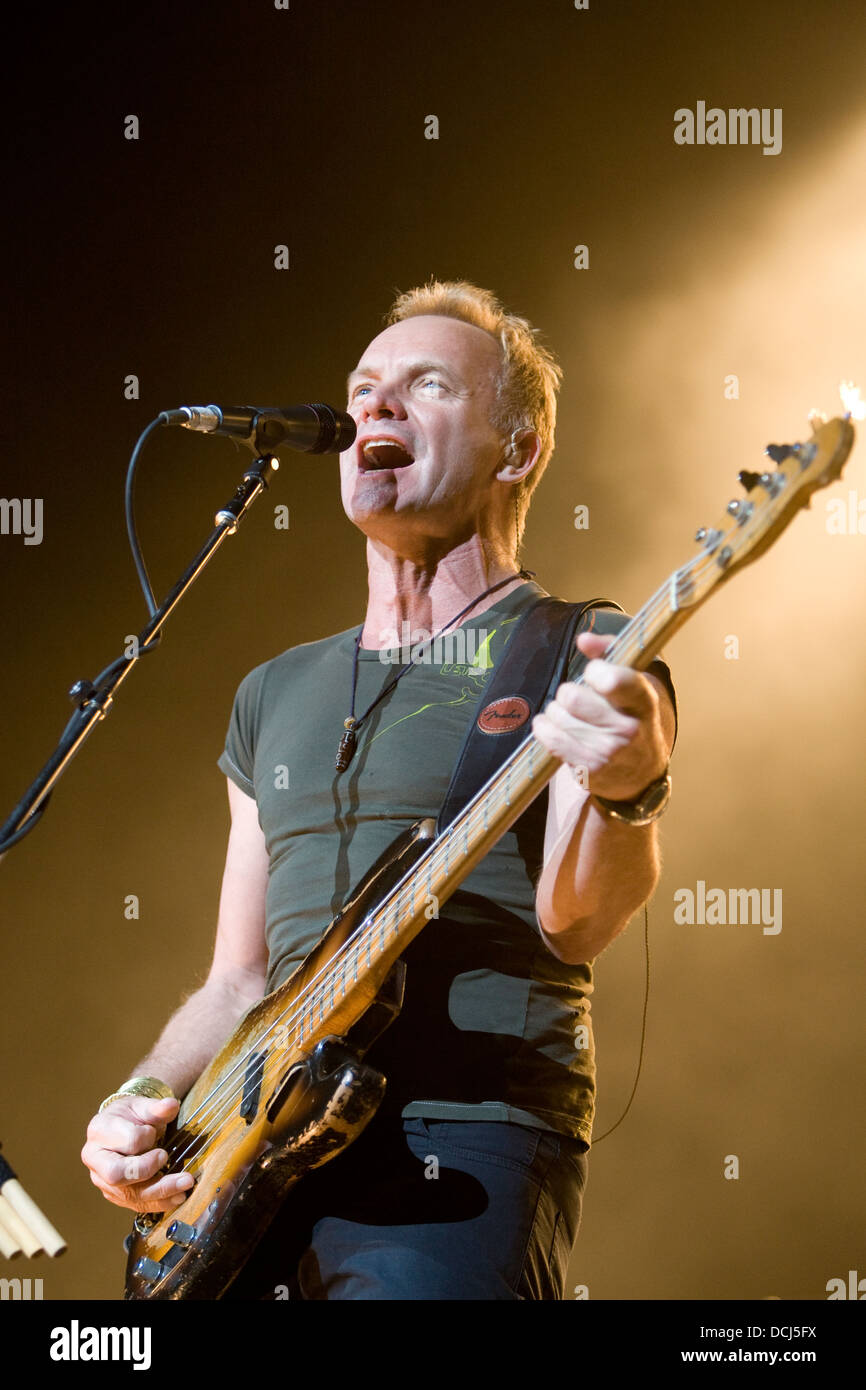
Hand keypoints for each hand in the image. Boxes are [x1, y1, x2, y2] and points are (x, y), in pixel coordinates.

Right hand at [81, 1095, 193, 1213]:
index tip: (154, 1132)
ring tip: (185, 1184)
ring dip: (161, 1192)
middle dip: (147, 1170)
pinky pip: (137, 1205)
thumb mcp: (142, 1106)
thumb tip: (171, 1105)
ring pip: (129, 1195)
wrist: (124, 1128)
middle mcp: (95, 1159)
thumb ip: (156, 1107)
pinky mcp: (116, 1195)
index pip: (127, 1141)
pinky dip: (160, 1202)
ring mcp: (103, 1181)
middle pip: (116, 1174)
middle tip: (167, 1158)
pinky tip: (178, 1196)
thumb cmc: (132, 1116)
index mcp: (99, 1131)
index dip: (146, 1138)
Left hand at [532, 631, 671, 801]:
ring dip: (557, 712)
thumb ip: (610, 649)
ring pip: (557, 716)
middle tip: (578, 698)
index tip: (595, 674)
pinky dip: (545, 728)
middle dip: (568, 692)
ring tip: (571, 716)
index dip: (594, 671)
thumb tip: (584, 640)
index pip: (612, 680)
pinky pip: (550, 738)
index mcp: (643, 700)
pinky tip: (554, 727)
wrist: (643, 771)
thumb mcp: (635, 677)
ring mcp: (608, 752)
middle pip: (571, 697)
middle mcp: (629, 728)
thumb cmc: (634, 714)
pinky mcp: (589, 769)